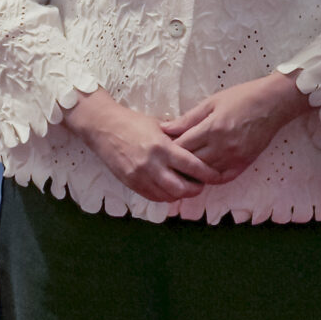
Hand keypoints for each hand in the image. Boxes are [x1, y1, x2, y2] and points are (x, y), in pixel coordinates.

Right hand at [66, 89, 216, 202]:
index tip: (217, 175)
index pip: (192, 166)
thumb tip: (198, 148)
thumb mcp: (159, 126)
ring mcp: (140, 176)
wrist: (103, 128)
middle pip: (183, 188)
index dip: (208, 174)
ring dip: (181, 194)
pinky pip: (154, 197)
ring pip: (169, 196)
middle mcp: (152, 165)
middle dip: (196, 188)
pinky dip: (165, 196)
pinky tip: (169, 188)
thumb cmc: (132, 123)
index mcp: (162, 147)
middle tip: (201, 183)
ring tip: (185, 186)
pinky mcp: (131, 183)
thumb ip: (177, 139)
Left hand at [163, 73, 313, 183]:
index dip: (169, 149)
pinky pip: (223, 178)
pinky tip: (203, 174)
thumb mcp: (212, 102)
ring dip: (193, 173)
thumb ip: (187, 118)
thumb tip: (165, 128)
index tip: (161, 148)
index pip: (182, 147)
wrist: (272, 103)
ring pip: (205, 174)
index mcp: (211, 129)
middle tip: (167, 162)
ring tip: (181, 170)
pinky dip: (211, 178)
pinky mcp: (244, 163)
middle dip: (178, 163)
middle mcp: (222, 147)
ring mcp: (234, 157)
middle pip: (191, 163)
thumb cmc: (241, 97)